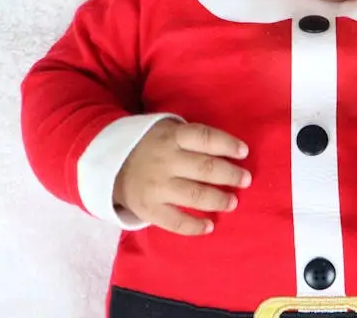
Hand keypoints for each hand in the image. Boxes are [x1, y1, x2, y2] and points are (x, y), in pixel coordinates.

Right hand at [113, 119, 250, 235]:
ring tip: (232, 202)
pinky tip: (210, 226)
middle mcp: (165, 161)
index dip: (227, 144)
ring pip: (195, 196)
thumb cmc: (151, 146)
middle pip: (205, 168)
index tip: (244, 152)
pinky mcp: (149, 209)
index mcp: (172, 137)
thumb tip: (229, 151)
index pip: (205, 138)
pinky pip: (176, 222)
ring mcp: (157, 187)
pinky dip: (195, 226)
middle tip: (245, 180)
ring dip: (218, 200)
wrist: (111, 166)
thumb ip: (191, 138)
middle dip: (230, 175)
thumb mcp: (167, 130)